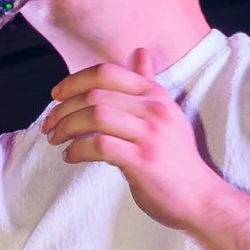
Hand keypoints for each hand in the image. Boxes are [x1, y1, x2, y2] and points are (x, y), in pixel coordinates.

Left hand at [39, 51, 216, 231]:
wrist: (199, 196)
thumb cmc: (177, 158)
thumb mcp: (167, 113)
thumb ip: (148, 84)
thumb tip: (139, 52)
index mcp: (156, 95)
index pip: (108, 72)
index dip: (75, 80)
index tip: (56, 96)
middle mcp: (154, 109)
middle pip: (96, 93)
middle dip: (63, 108)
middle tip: (49, 124)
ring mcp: (150, 134)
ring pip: (95, 116)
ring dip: (66, 127)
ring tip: (56, 139)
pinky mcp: (143, 160)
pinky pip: (100, 145)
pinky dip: (78, 149)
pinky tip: (71, 156)